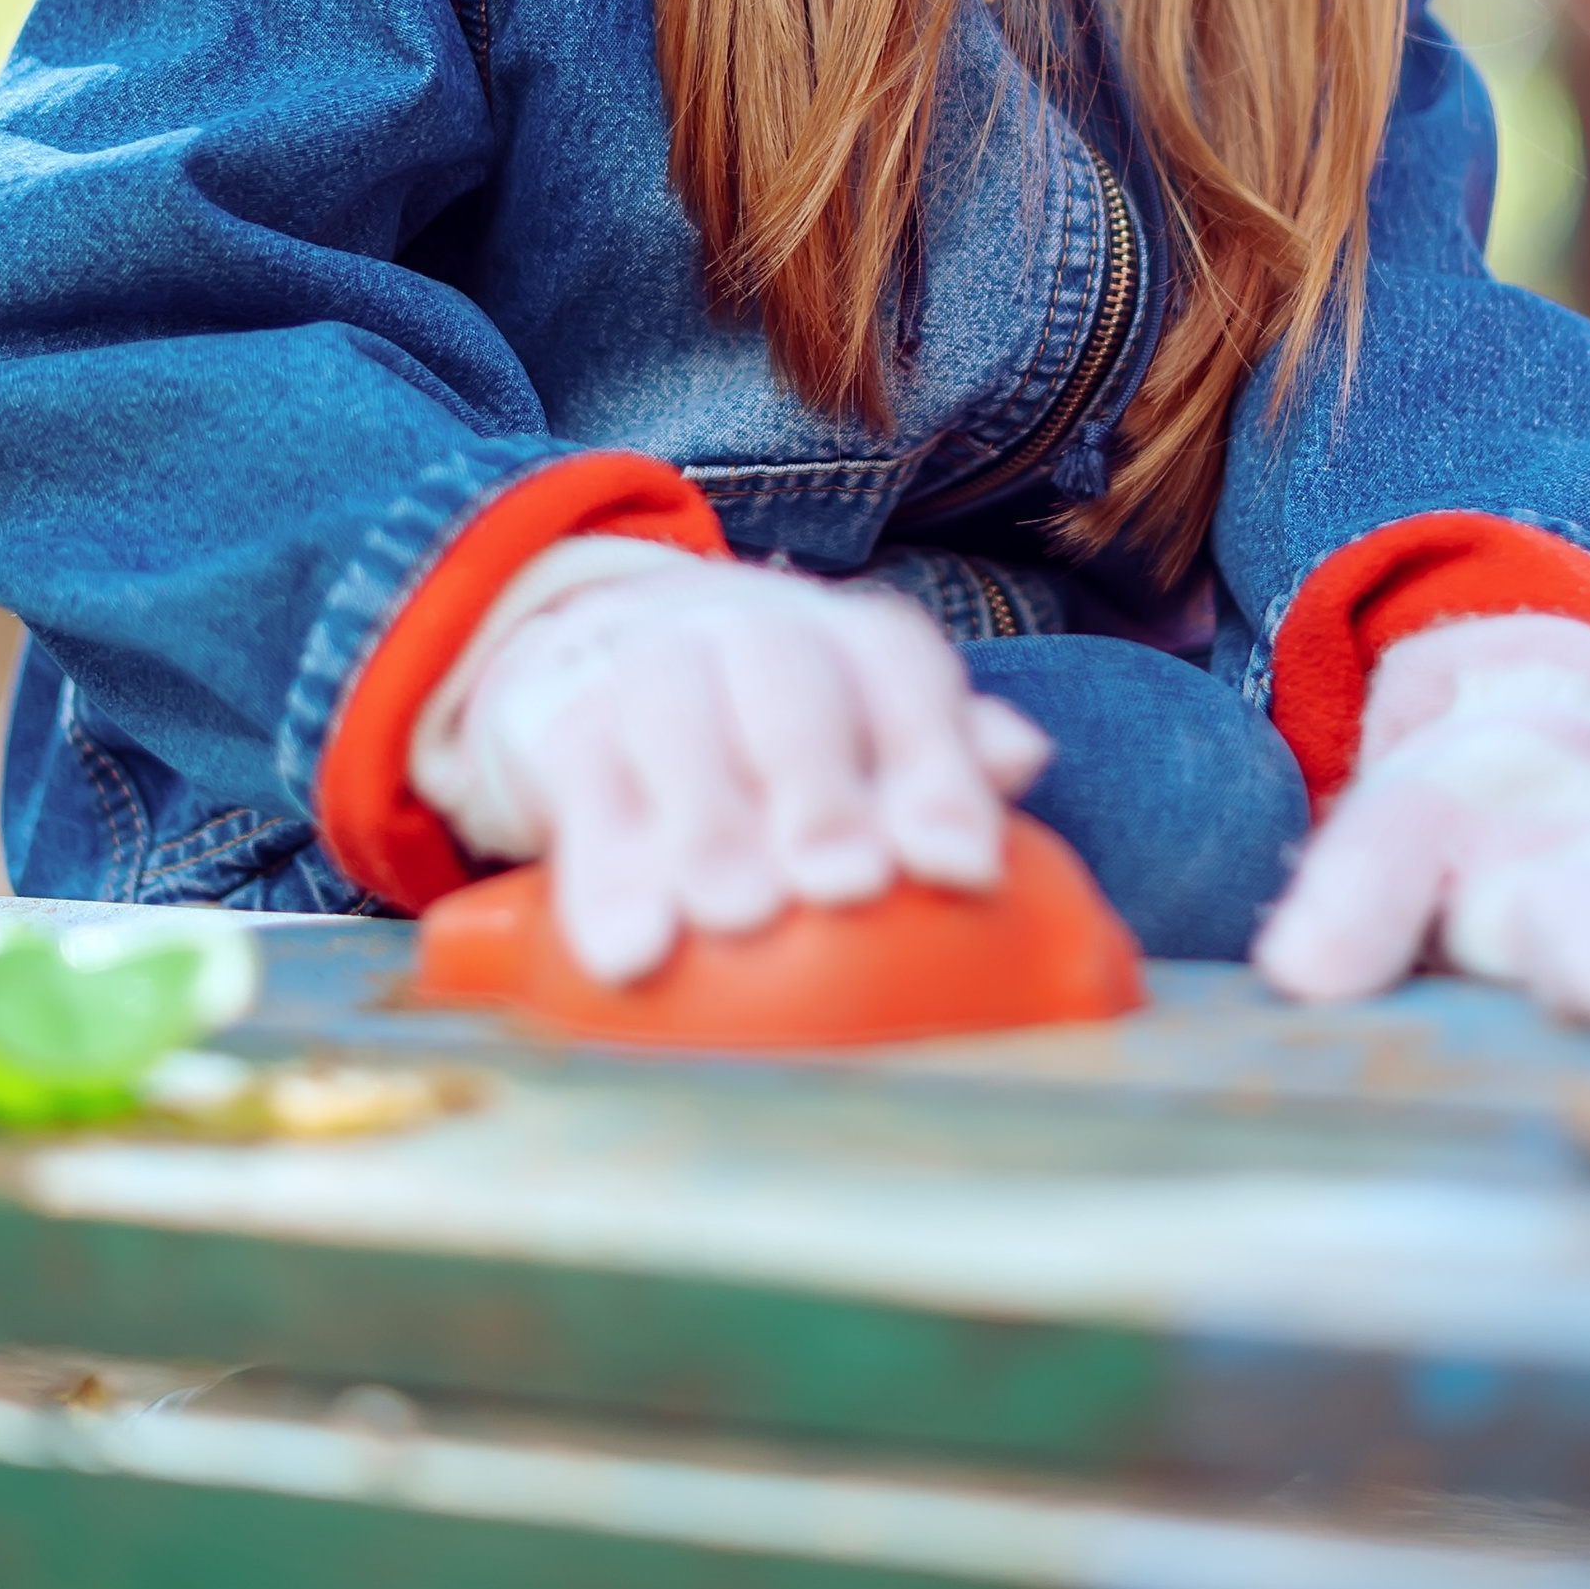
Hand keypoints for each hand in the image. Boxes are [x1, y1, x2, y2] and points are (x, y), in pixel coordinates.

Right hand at [408, 544, 1050, 983]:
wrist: (603, 650)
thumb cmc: (783, 730)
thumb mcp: (872, 730)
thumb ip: (948, 756)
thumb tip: (1022, 758)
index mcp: (854, 643)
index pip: (906, 683)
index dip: (939, 770)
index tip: (962, 868)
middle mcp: (754, 636)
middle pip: (792, 694)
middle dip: (825, 792)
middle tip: (849, 885)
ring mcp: (653, 673)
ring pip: (677, 729)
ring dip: (711, 829)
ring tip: (738, 918)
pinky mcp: (567, 729)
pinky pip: (585, 795)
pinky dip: (605, 879)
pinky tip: (629, 952)